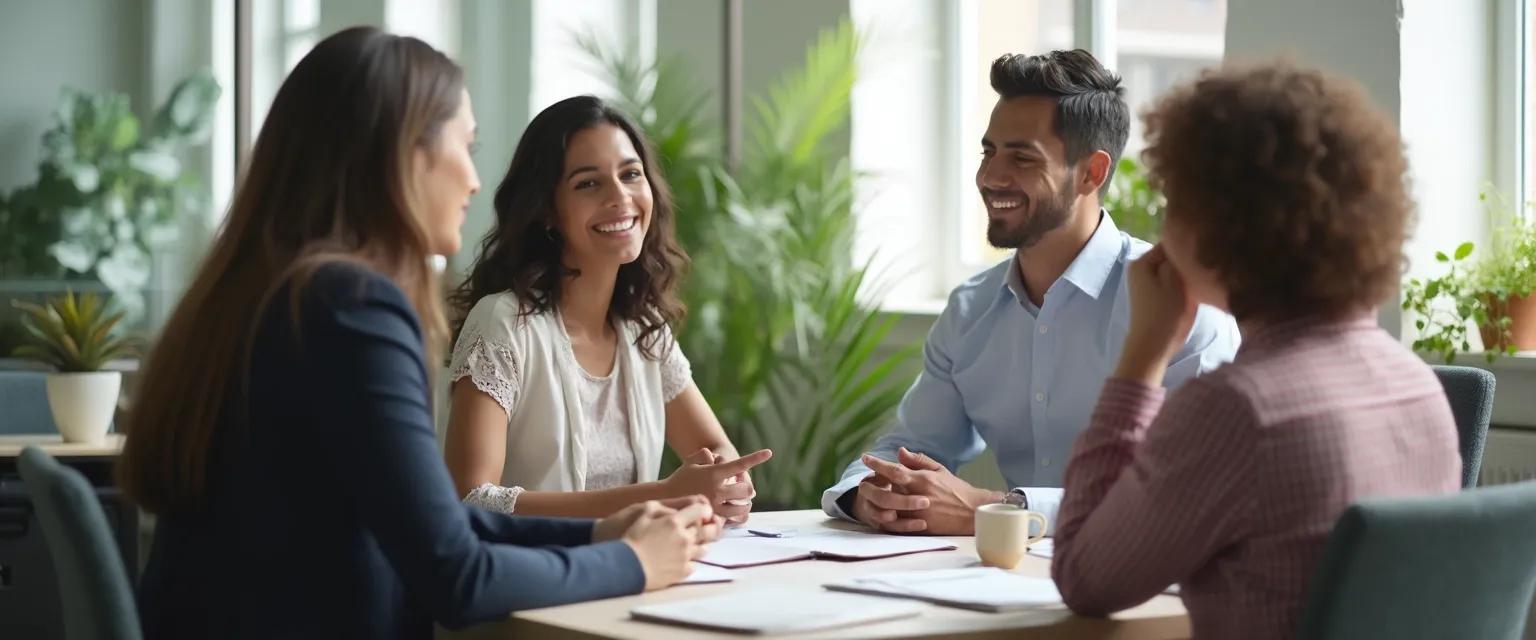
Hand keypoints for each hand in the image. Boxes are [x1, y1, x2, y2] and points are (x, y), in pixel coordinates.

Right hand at [620, 500, 715, 590]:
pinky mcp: (683, 572)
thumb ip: (662, 508)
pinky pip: (693, 565)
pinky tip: (680, 561)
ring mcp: (685, 556)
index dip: (704, 510)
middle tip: (700, 529)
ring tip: (689, 546)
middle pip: (706, 531)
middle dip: (707, 528)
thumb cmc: (633, 538)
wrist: (627, 566)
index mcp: (675, 522)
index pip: (700, 511)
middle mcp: (684, 538)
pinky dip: (689, 562)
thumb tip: (676, 511)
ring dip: (699, 545)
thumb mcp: (643, 514)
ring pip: (703, 549)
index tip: (702, 513)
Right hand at [664, 448, 771, 523]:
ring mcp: (716, 506)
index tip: (768, 452)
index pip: (739, 464)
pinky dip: (737, 517)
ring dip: (745, 504)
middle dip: (746, 487)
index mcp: (714, 473)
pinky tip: (735, 514)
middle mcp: (717, 489)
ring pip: (743, 507)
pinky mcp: (713, 518)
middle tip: (741, 487)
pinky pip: (734, 521)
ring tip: (742, 502)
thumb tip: (714, 456)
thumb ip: (704, 455)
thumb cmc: (679, 479)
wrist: (665, 499)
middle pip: (746, 489)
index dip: (755, 458)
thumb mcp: (690, 463)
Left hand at [857, 448, 998, 535]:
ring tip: (872, 497)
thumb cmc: (957, 489)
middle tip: (862, 483)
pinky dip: (889, 517)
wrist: (973, 513)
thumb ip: (918, 460)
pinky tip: (883, 512)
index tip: (865, 458)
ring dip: (879, 502)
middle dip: (872, 486)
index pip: (894, 470)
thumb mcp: (939, 470)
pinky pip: (898, 523)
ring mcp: (918, 513)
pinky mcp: (921, 527)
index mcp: (922, 479)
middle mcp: (918, 495)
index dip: (877, 464)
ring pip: (890, 508)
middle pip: (887, 490)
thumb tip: (899, 452)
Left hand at [1118, 244, 1197, 385]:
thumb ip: (1178, 258)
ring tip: (1199, 284)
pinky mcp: (1155, 296)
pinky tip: (1192, 295)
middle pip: (1173, 257)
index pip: (1172, 243)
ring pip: (1176, 271)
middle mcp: (1141, 268)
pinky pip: (1174, 283)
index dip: (1190, 249)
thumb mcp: (1176, 279)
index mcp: (1142, 261)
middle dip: (1188, 264)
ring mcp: (1147, 283)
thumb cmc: (1166, 313)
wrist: (1154, 346)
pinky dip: (1183, 287)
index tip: (1205, 258)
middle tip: (1204, 272)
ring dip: (1188, 277)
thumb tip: (1184, 243)